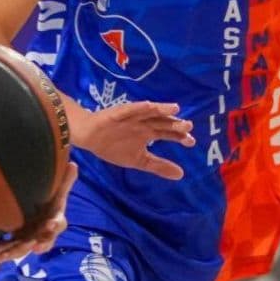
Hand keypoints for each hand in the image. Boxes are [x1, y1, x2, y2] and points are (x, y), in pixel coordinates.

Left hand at [0, 163, 77, 262]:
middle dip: (32, 244)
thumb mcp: (58, 191)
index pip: (57, 223)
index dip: (55, 223)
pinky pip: (7, 245)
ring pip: (21, 247)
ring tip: (0, 256)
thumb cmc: (51, 202)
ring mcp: (28, 237)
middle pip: (39, 241)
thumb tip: (74, 164)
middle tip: (29, 246)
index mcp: (54, 220)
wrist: (40, 212)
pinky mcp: (16, 239)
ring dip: (11, 251)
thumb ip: (65, 180)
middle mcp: (41, 232)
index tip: (51, 222)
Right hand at [73, 101, 194, 179]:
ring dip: (161, 109)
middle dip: (174, 123)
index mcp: (149, 133)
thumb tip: (182, 175)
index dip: (180, 136)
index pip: (168, 133)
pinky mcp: (117, 113)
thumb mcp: (139, 160)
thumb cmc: (112, 147)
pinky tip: (148, 106)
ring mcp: (131, 116)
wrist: (88, 137)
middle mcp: (143, 122)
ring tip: (175, 108)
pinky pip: (129, 109)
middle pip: (162, 122)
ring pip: (149, 112)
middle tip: (188, 126)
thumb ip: (159, 166)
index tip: (191, 142)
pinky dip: (138, 107)